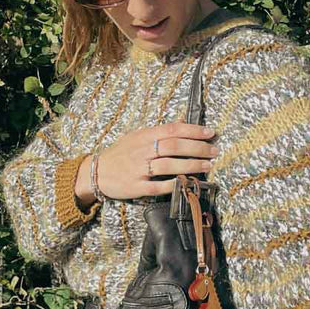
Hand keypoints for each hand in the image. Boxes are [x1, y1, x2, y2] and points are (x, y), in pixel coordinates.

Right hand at [96, 122, 217, 200]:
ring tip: (207, 165)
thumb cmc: (120, 154)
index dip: (193, 130)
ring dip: (191, 165)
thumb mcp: (137, 136)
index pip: (172, 130)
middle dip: (197, 148)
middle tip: (214, 150)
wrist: (96, 173)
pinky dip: (173, 184)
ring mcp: (139, 169)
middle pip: (174, 146)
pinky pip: (158, 186)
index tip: (210, 133)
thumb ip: (159, 130)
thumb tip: (182, 121)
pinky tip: (187, 183)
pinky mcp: (136, 187)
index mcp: (144, 136)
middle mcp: (142, 151)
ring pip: (169, 166)